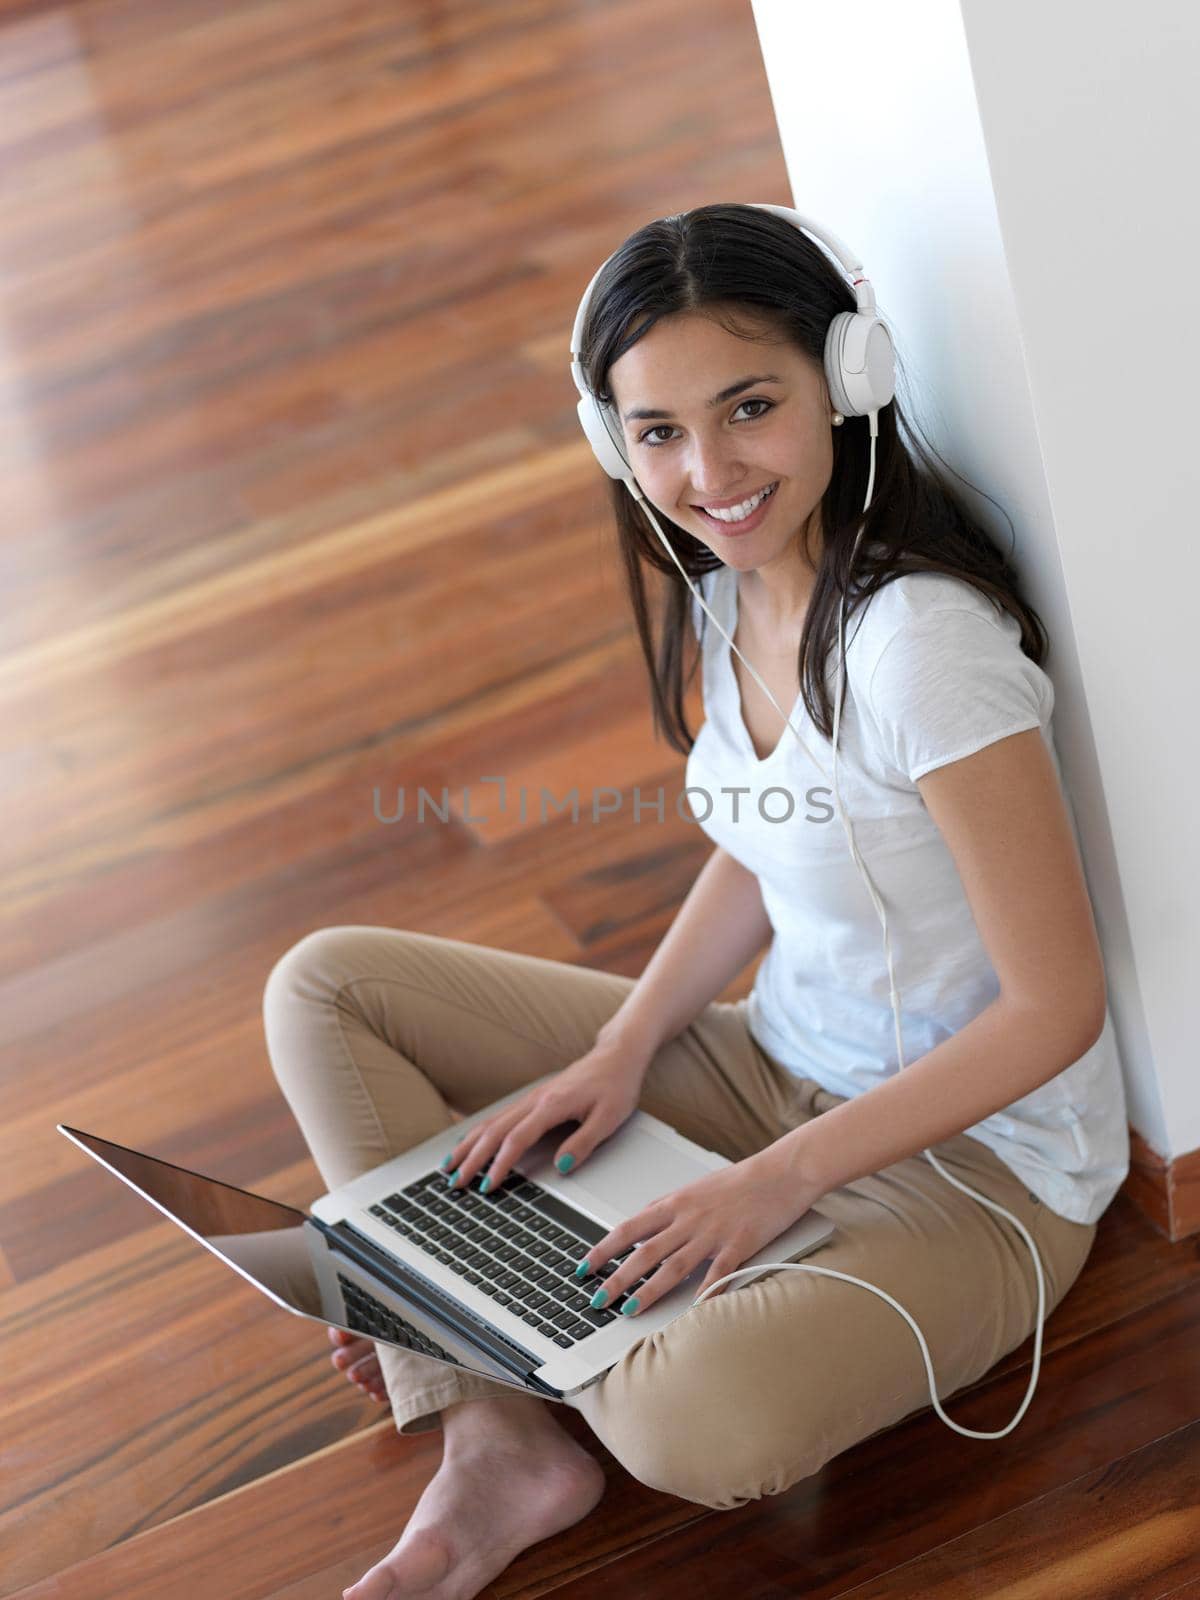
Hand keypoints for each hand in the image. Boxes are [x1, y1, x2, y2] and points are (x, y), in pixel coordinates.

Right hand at [440, 1036, 650, 1192]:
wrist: (617, 1055)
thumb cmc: (616, 1085)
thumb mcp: (609, 1118)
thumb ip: (584, 1143)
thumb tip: (562, 1166)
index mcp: (552, 1105)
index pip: (517, 1139)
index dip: (500, 1164)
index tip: (487, 1186)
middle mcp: (535, 1100)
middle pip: (494, 1131)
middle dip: (471, 1158)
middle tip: (454, 1183)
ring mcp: (531, 1098)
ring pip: (491, 1122)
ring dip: (468, 1145)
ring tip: (448, 1167)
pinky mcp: (533, 1099)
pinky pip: (499, 1116)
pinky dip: (478, 1132)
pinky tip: (468, 1142)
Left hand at [574, 1143, 819, 1315]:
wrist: (781, 1172)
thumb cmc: (741, 1180)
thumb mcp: (695, 1187)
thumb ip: (668, 1206)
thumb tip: (642, 1221)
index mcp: (676, 1203)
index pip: (629, 1228)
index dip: (604, 1249)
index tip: (584, 1266)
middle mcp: (688, 1218)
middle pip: (645, 1252)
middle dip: (617, 1278)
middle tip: (596, 1299)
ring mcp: (713, 1233)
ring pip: (672, 1265)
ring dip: (648, 1290)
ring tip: (629, 1309)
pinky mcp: (739, 1245)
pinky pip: (717, 1274)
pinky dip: (703, 1293)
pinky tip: (690, 1311)